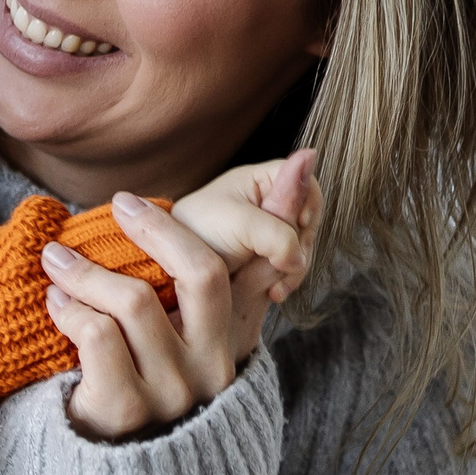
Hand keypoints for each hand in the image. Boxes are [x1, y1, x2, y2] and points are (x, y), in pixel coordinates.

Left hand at [44, 150, 320, 442]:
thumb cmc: (149, 393)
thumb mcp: (190, 342)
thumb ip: (223, 285)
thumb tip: (287, 190)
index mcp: (232, 344)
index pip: (245, 270)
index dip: (216, 226)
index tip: (146, 200)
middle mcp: (212, 369)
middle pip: (203, 273)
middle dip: (157, 230)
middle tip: (118, 206)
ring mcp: (172, 393)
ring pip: (136, 302)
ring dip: (87, 272)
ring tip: (57, 261)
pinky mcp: (127, 412)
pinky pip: (99, 336)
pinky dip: (71, 310)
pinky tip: (56, 303)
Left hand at [171, 148, 320, 302]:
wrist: (167, 266)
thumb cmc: (195, 234)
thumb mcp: (239, 226)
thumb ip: (277, 230)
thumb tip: (304, 253)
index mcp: (264, 180)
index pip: (307, 186)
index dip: (307, 208)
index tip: (296, 227)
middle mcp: (270, 204)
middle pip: (308, 223)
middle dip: (297, 247)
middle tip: (277, 264)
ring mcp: (269, 233)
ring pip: (301, 249)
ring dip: (290, 269)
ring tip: (270, 284)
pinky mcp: (265, 259)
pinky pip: (289, 269)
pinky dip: (284, 281)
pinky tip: (272, 294)